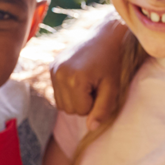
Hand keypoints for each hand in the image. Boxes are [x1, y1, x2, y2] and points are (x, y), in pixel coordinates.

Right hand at [49, 10, 127, 129]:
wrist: (104, 36)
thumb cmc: (112, 62)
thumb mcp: (112, 87)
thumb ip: (103, 109)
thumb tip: (90, 128)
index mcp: (74, 79)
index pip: (81, 111)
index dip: (94, 104)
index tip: (101, 87)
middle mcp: (59, 74)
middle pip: (69, 109)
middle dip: (84, 103)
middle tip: (96, 85)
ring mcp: (53, 69)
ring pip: (61, 104)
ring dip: (76, 98)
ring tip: (88, 82)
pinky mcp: (51, 67)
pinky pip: (58, 93)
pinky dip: (69, 91)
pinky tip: (80, 78)